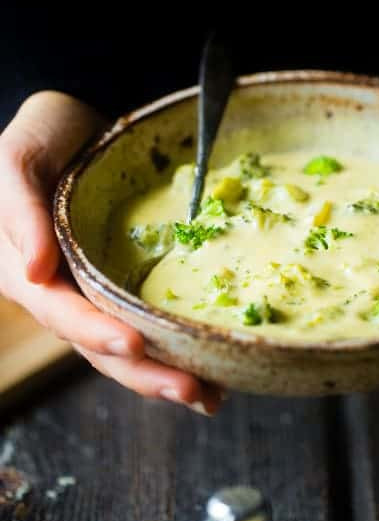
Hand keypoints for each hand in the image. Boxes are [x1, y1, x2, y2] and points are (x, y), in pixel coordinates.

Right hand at [0, 91, 224, 414]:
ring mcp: (99, 295)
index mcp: (29, 275)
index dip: (96, 333)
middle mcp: (65, 296)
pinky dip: (182, 348)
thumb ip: (20, 212)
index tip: (134, 346)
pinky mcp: (130, 286)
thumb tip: (36, 273)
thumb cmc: (41, 138)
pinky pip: (154, 322)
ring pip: (133, 350)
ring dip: (169, 375)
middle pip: (102, 349)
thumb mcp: (18, 162)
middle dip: (147, 375)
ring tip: (211, 397)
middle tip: (192, 391)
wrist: (76, 123)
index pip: (63, 314)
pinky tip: (218, 366)